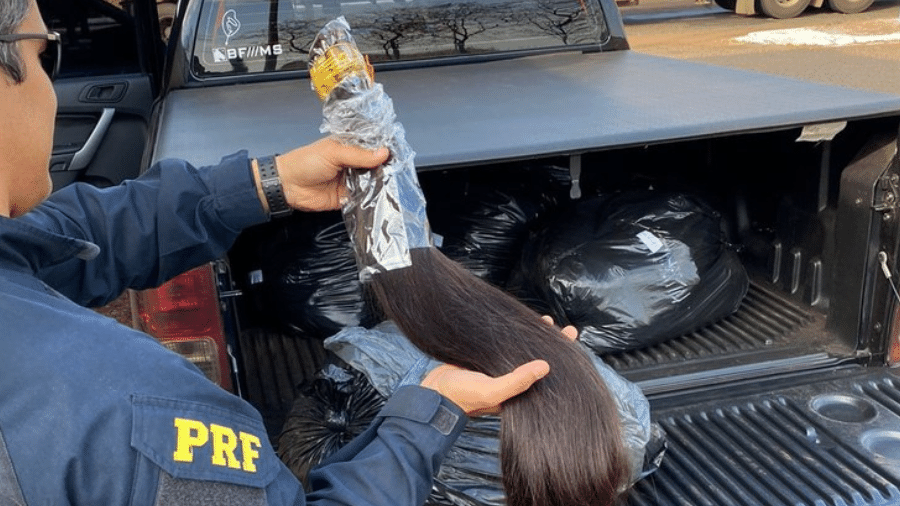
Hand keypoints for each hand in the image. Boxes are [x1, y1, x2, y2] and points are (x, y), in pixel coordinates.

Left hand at [275, 137, 388, 211]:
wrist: (288, 185)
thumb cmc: (305, 162)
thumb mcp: (334, 153)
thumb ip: (359, 154)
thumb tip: (384, 153)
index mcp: (350, 147)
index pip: (372, 148)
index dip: (384, 151)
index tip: (400, 154)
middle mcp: (353, 164)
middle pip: (375, 167)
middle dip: (385, 170)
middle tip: (399, 172)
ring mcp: (351, 181)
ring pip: (372, 183)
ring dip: (379, 185)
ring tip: (393, 185)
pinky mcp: (348, 198)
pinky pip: (363, 199)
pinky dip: (371, 199)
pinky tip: (381, 198)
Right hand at [420, 317, 577, 416]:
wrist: (434, 393)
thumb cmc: (463, 397)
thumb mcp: (492, 391)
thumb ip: (517, 381)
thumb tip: (546, 366)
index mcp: (518, 393)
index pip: (546, 374)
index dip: (561, 357)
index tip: (571, 338)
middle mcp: (511, 380)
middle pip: (538, 360)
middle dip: (552, 344)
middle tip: (567, 329)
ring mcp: (500, 369)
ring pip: (524, 350)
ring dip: (535, 337)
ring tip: (547, 321)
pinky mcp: (487, 359)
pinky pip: (507, 345)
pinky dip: (516, 334)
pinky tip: (522, 324)